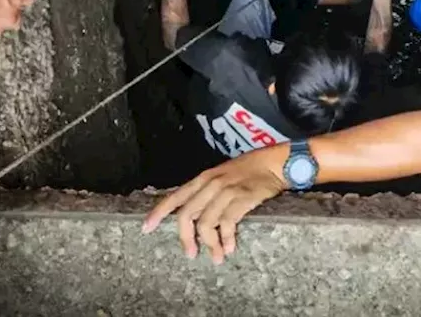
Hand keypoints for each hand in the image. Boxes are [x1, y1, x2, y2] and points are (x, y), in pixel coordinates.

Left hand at [142, 146, 287, 264]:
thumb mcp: (223, 176)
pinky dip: (227, 239)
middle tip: (191, 254)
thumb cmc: (249, 171)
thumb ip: (207, 193)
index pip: (175, 197)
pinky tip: (230, 247)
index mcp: (203, 178)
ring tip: (217, 257)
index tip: (146, 229)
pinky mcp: (241, 198)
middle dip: (185, 238)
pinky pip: (227, 223)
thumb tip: (194, 217)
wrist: (275, 163)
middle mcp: (210, 184)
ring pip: (206, 222)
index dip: (158, 213)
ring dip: (210, 244)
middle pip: (187, 215)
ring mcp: (225, 191)